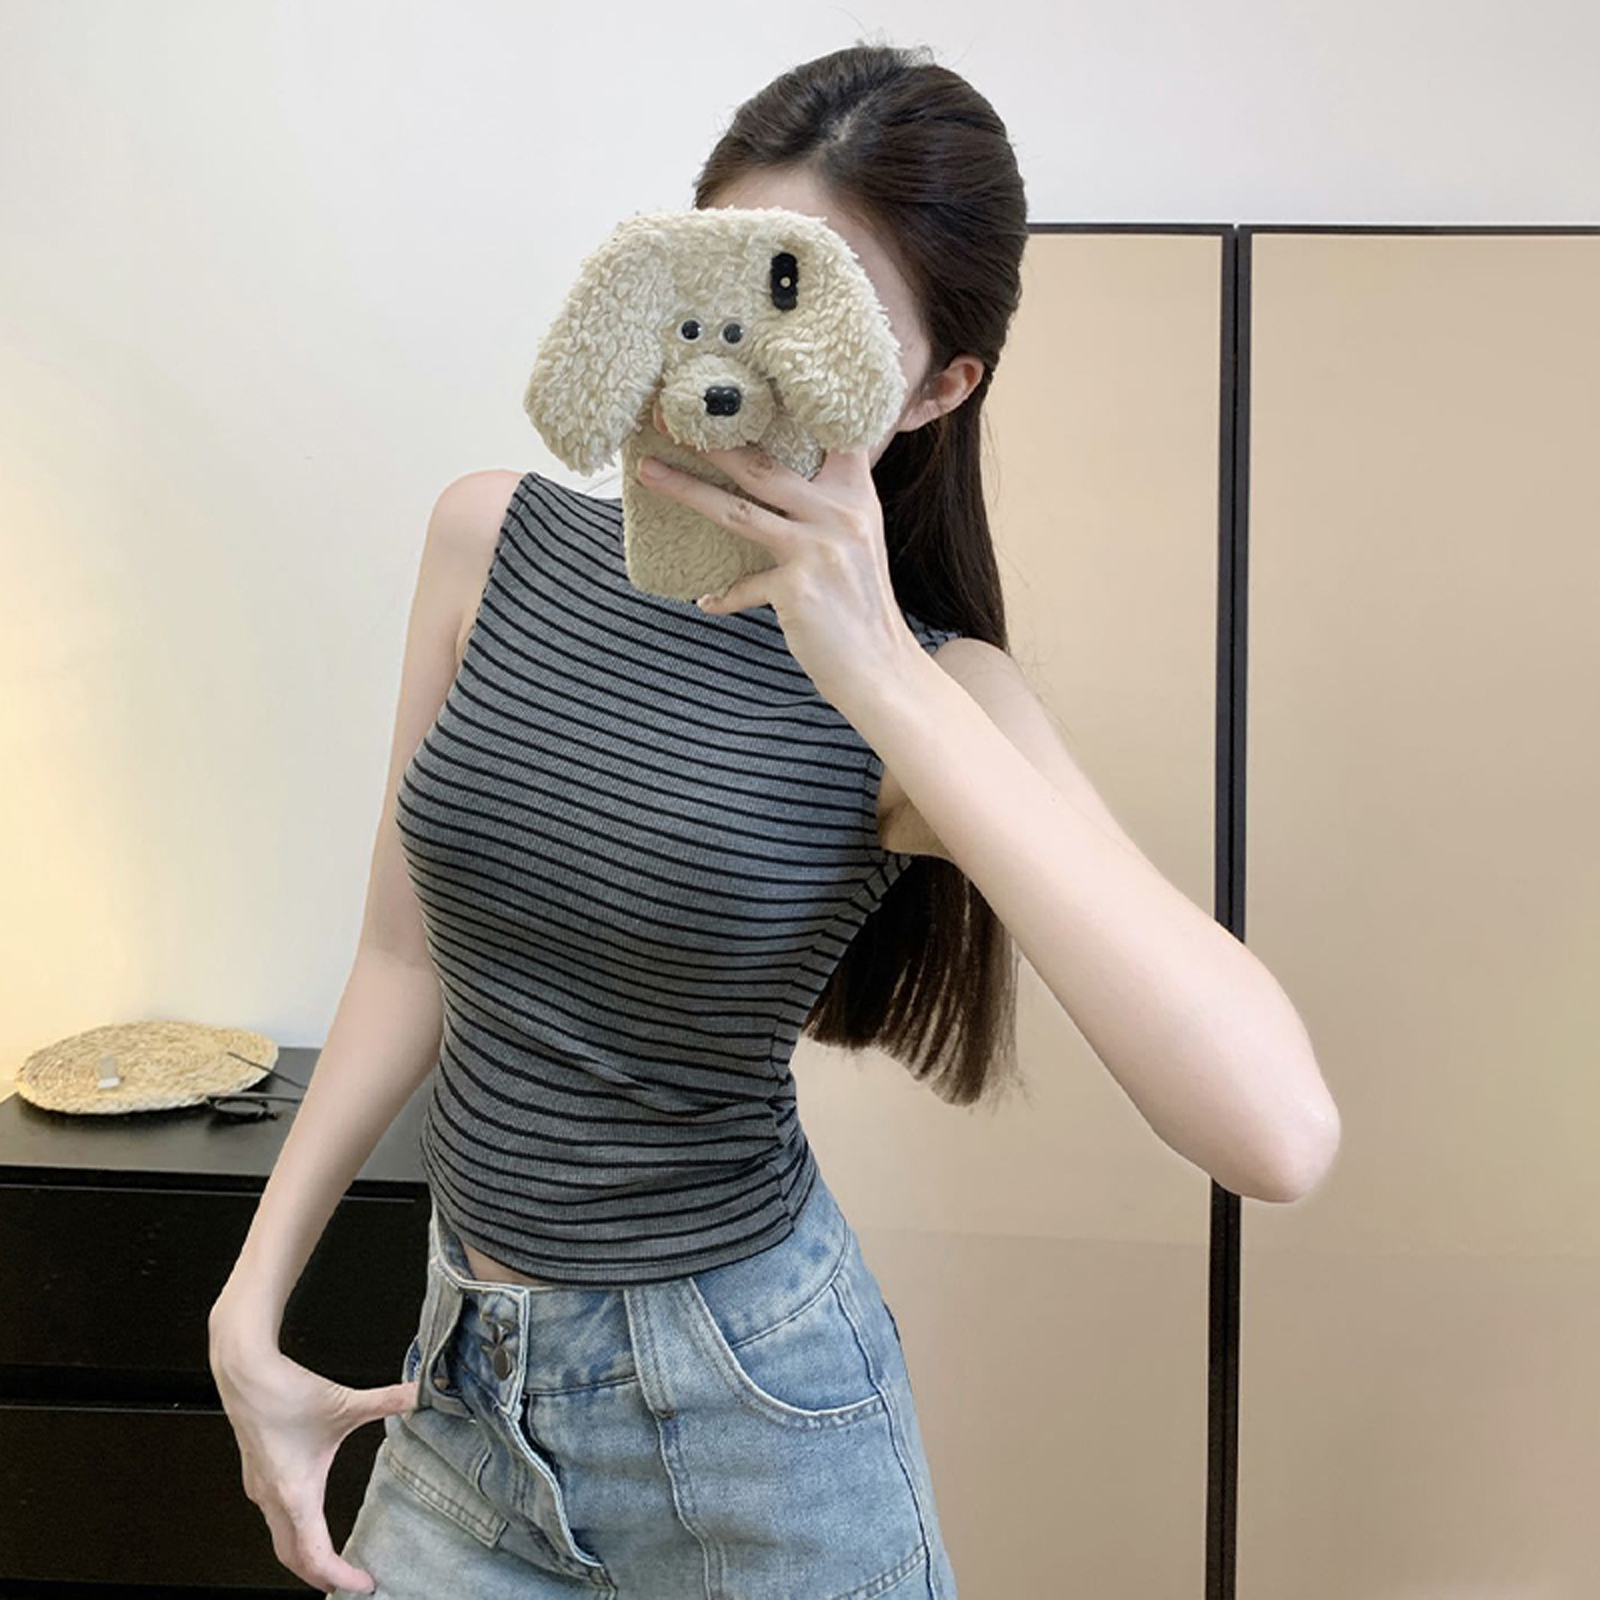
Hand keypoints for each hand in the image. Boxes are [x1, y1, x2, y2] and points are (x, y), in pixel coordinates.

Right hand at [209, 1328, 415, 1595]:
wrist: (244, 1373)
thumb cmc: (284, 1392)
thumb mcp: (345, 1402)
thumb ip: (387, 1400)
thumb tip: (419, 1394)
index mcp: (295, 1493)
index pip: (316, 1555)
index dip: (340, 1576)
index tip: (362, 1585)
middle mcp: (273, 1499)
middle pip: (293, 1558)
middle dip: (321, 1576)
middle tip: (349, 1582)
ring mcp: (260, 1489)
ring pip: (280, 1540)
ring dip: (304, 1556)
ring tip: (333, 1560)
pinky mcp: (257, 1475)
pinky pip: (274, 1518)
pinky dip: (293, 1532)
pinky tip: (310, 1519)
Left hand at [635, 400, 920, 711]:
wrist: (880, 669)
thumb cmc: (860, 607)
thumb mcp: (855, 543)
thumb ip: (825, 509)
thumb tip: (769, 486)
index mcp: (855, 494)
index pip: (827, 430)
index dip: (787, 398)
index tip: (738, 376)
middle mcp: (839, 513)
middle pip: (760, 463)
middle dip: (708, 437)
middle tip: (663, 415)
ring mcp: (819, 549)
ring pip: (737, 509)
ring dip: (686, 489)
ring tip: (648, 471)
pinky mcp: (797, 588)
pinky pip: (742, 586)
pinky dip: (722, 596)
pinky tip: (706, 600)